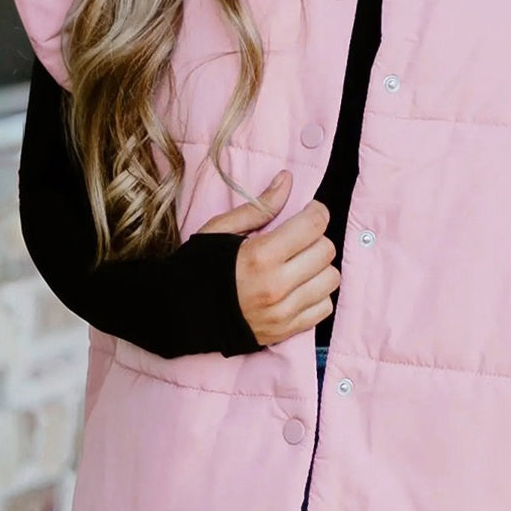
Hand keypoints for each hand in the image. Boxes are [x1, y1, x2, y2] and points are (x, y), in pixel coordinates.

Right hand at [196, 171, 338, 346]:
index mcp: (261, 255)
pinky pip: (324, 308)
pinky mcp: (286, 331)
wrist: (179, 314)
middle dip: (316, 237)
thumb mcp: (222, 229)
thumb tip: (287, 180)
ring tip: (300, 263)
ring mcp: (283, 312)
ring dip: (320, 266)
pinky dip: (317, 294)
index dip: (316, 211)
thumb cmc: (199, 267)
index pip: (314, 225)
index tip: (308, 211)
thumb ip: (260, 206)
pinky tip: (299, 287)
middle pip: (326, 250)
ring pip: (331, 279)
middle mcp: (277, 285)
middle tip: (299, 237)